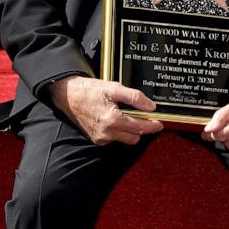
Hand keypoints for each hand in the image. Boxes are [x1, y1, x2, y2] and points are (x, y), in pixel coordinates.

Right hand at [48, 75, 163, 145]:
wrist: (68, 95)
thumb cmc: (89, 90)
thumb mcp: (115, 88)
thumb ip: (135, 97)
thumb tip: (150, 106)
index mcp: (113, 120)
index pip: (140, 128)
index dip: (152, 126)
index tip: (160, 124)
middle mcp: (107, 132)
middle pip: (134, 137)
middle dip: (142, 129)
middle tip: (146, 118)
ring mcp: (101, 137)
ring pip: (125, 139)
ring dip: (131, 131)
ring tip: (130, 116)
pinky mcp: (96, 138)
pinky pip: (114, 139)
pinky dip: (119, 132)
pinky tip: (117, 120)